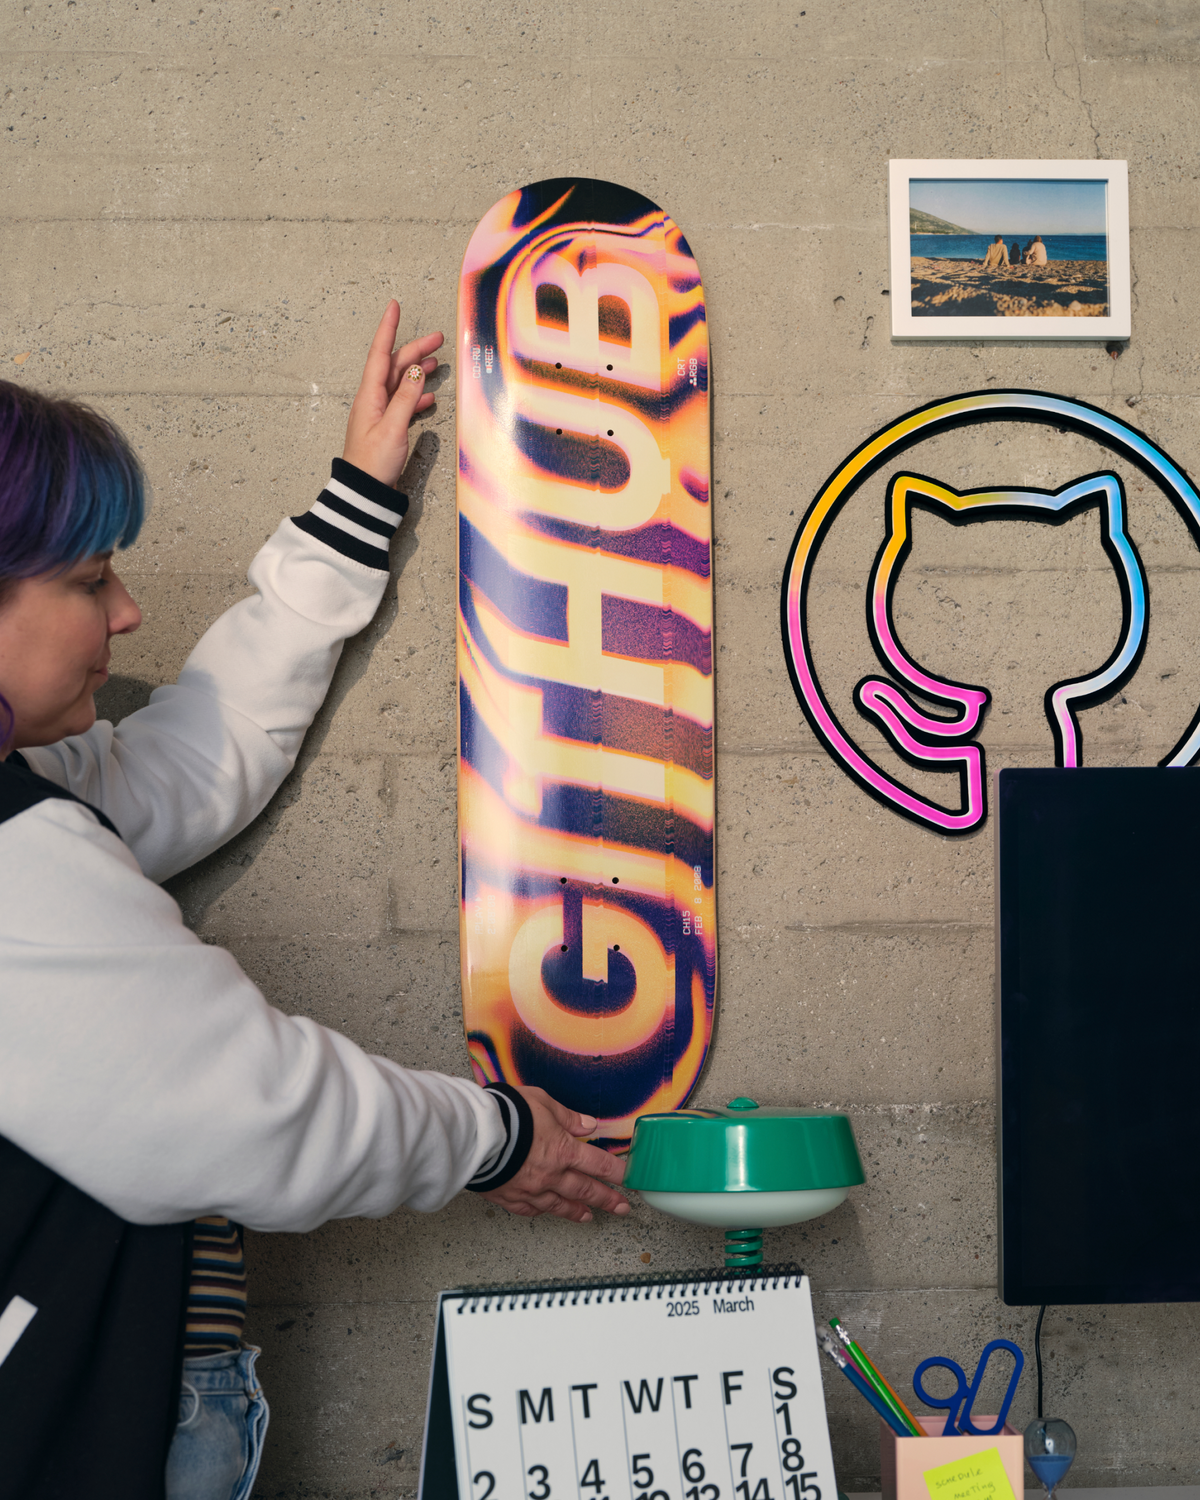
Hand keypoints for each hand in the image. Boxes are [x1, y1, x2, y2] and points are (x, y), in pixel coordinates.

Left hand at [342, 301, 442, 487]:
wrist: (363, 492)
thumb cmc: (373, 463)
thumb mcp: (393, 428)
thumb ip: (405, 398)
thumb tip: (414, 371)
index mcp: (369, 395)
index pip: (380, 354)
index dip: (388, 329)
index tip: (394, 307)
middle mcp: (372, 400)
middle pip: (394, 366)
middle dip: (414, 349)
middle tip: (437, 339)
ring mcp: (379, 413)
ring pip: (400, 383)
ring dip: (416, 371)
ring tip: (436, 362)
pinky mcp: (387, 427)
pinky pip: (402, 403)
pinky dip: (416, 396)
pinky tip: (429, 397)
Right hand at [481, 1086, 629, 1223]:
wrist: (475, 1134)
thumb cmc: (506, 1114)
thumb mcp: (543, 1103)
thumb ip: (567, 1117)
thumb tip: (588, 1124)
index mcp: (563, 1150)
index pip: (599, 1164)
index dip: (617, 1173)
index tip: (630, 1181)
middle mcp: (551, 1174)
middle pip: (585, 1190)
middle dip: (607, 1199)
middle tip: (621, 1209)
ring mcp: (530, 1189)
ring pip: (560, 1205)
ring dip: (578, 1211)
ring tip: (589, 1216)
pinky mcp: (509, 1197)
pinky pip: (531, 1209)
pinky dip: (543, 1211)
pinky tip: (547, 1211)